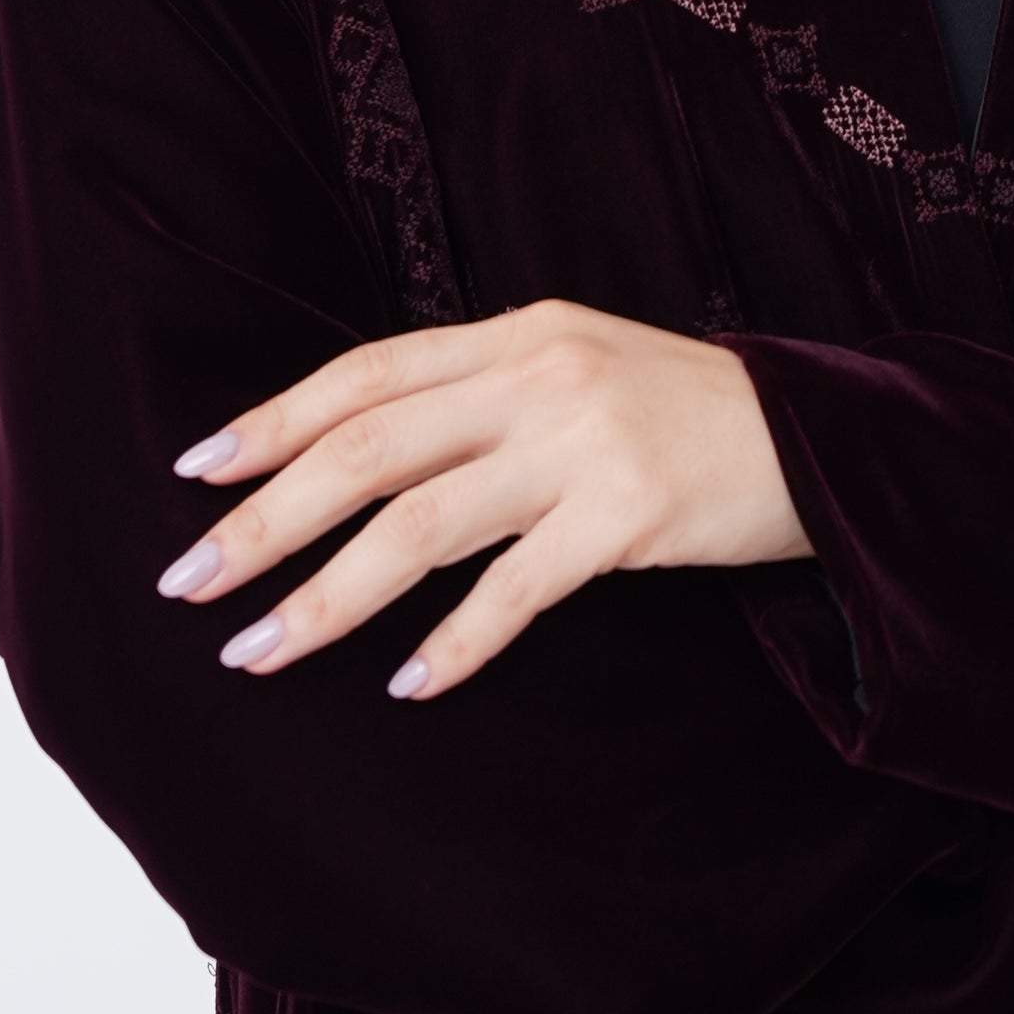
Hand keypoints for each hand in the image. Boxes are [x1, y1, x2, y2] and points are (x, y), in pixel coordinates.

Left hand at [156, 300, 810, 698]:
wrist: (825, 437)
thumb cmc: (688, 411)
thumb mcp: (582, 367)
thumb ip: (487, 390)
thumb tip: (362, 452)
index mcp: (522, 329)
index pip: (368, 372)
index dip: (276, 420)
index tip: (198, 473)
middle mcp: (541, 374)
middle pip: (368, 448)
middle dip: (264, 520)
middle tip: (188, 584)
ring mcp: (584, 443)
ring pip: (418, 523)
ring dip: (325, 596)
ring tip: (257, 652)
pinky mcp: (629, 515)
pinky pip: (514, 589)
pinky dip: (453, 642)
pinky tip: (406, 684)